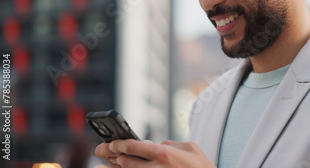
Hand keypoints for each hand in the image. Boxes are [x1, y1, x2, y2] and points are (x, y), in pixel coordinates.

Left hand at [95, 139, 215, 167]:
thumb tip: (156, 144)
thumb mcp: (191, 148)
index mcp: (165, 154)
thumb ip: (171, 143)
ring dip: (119, 167)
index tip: (112, 142)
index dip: (119, 143)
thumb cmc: (202, 167)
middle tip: (107, 152)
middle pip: (127, 162)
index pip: (134, 146)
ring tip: (115, 162)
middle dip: (115, 156)